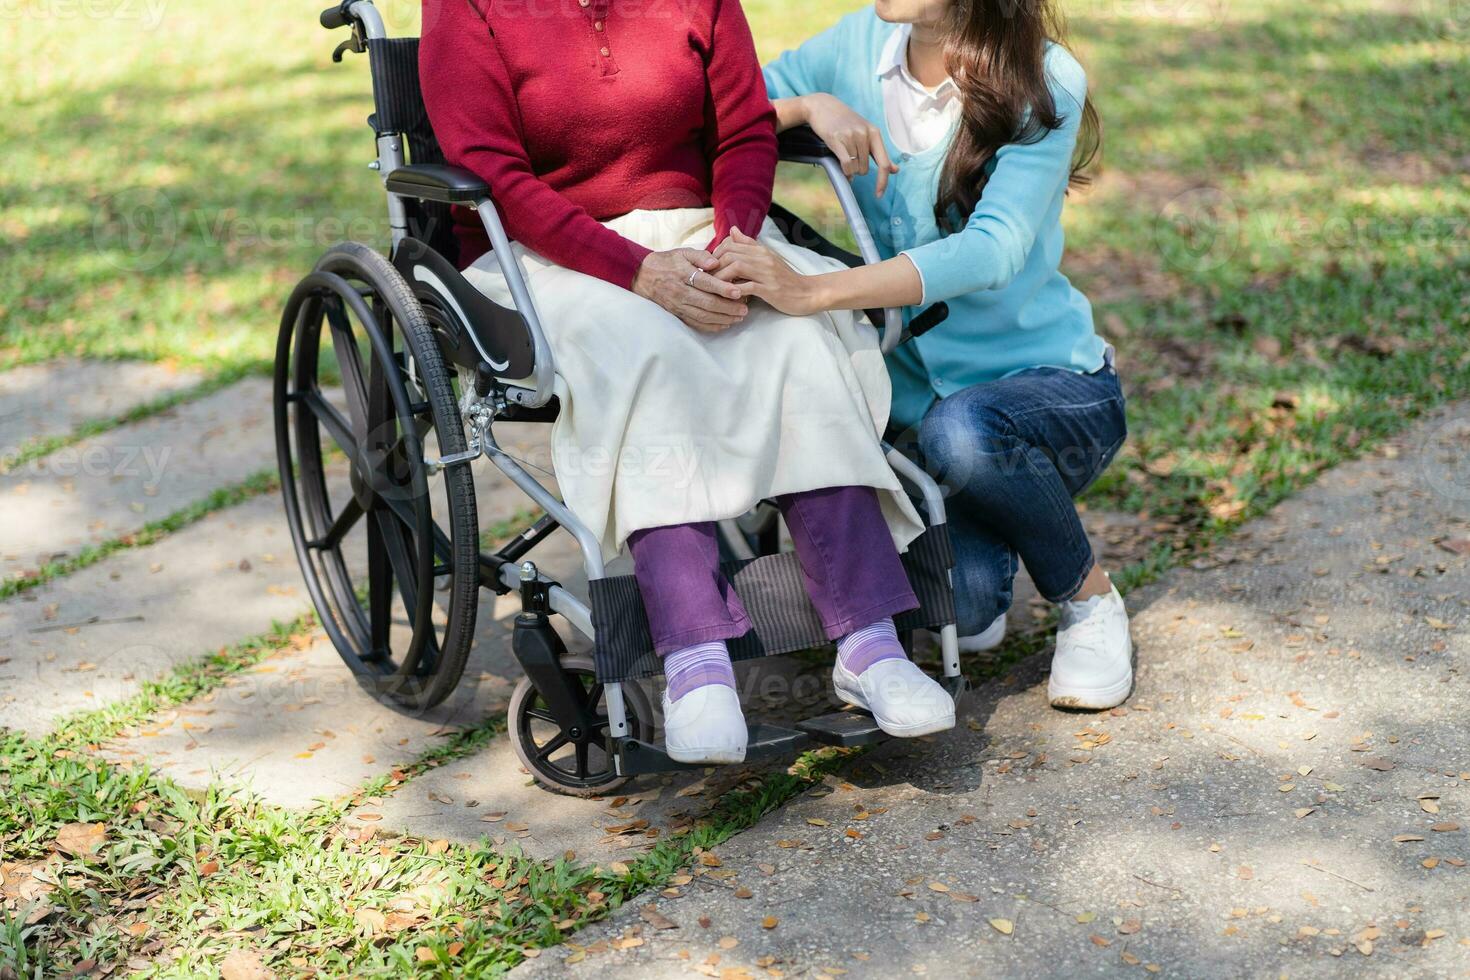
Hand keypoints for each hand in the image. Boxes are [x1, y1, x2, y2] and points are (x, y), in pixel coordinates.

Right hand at [631, 248, 748, 331]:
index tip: (738, 291)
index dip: (722, 288)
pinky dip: (711, 326)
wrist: (642, 277)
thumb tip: (716, 262)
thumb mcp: (681, 252)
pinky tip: (724, 324)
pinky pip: (695, 324)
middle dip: (728, 308)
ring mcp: (677, 306)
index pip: (705, 283)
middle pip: (706, 303)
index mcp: (682, 274)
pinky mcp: (677, 314)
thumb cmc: (666, 262)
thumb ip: (700, 256)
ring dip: (723, 318)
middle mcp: (679, 292)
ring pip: (703, 316)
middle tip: (744, 309)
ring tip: (739, 317)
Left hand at [712, 227, 822, 316]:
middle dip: (714, 266)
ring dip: (721, 278)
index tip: (710, 267)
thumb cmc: (784, 278)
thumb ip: (748, 245)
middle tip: (707, 279)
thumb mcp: (766, 258)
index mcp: (760, 250)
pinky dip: (734, 291)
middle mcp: (763, 258)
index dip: (715, 254)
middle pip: (730, 254)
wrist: (807, 293)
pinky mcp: (770, 290)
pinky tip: (728, 298)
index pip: (730, 244)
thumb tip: (732, 230)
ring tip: (714, 288)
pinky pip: (747, 287)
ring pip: (736, 267)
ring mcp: (767, 273)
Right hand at [800, 93, 898, 196]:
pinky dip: (844, 171)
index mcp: (874, 133)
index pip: (884, 163)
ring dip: (848, 168)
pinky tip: (840, 167)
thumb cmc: (844, 122)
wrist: (822, 106)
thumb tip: (895, 170)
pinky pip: (845, 165)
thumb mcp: (865, 133)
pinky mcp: (837, 139)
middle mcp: (864, 134)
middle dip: (857, 169)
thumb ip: (879, 153)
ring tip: (842, 155)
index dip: (883, 181)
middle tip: (849, 157)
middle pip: (865, 169)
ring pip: (854, 168)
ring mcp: (851, 136)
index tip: (879, 195)